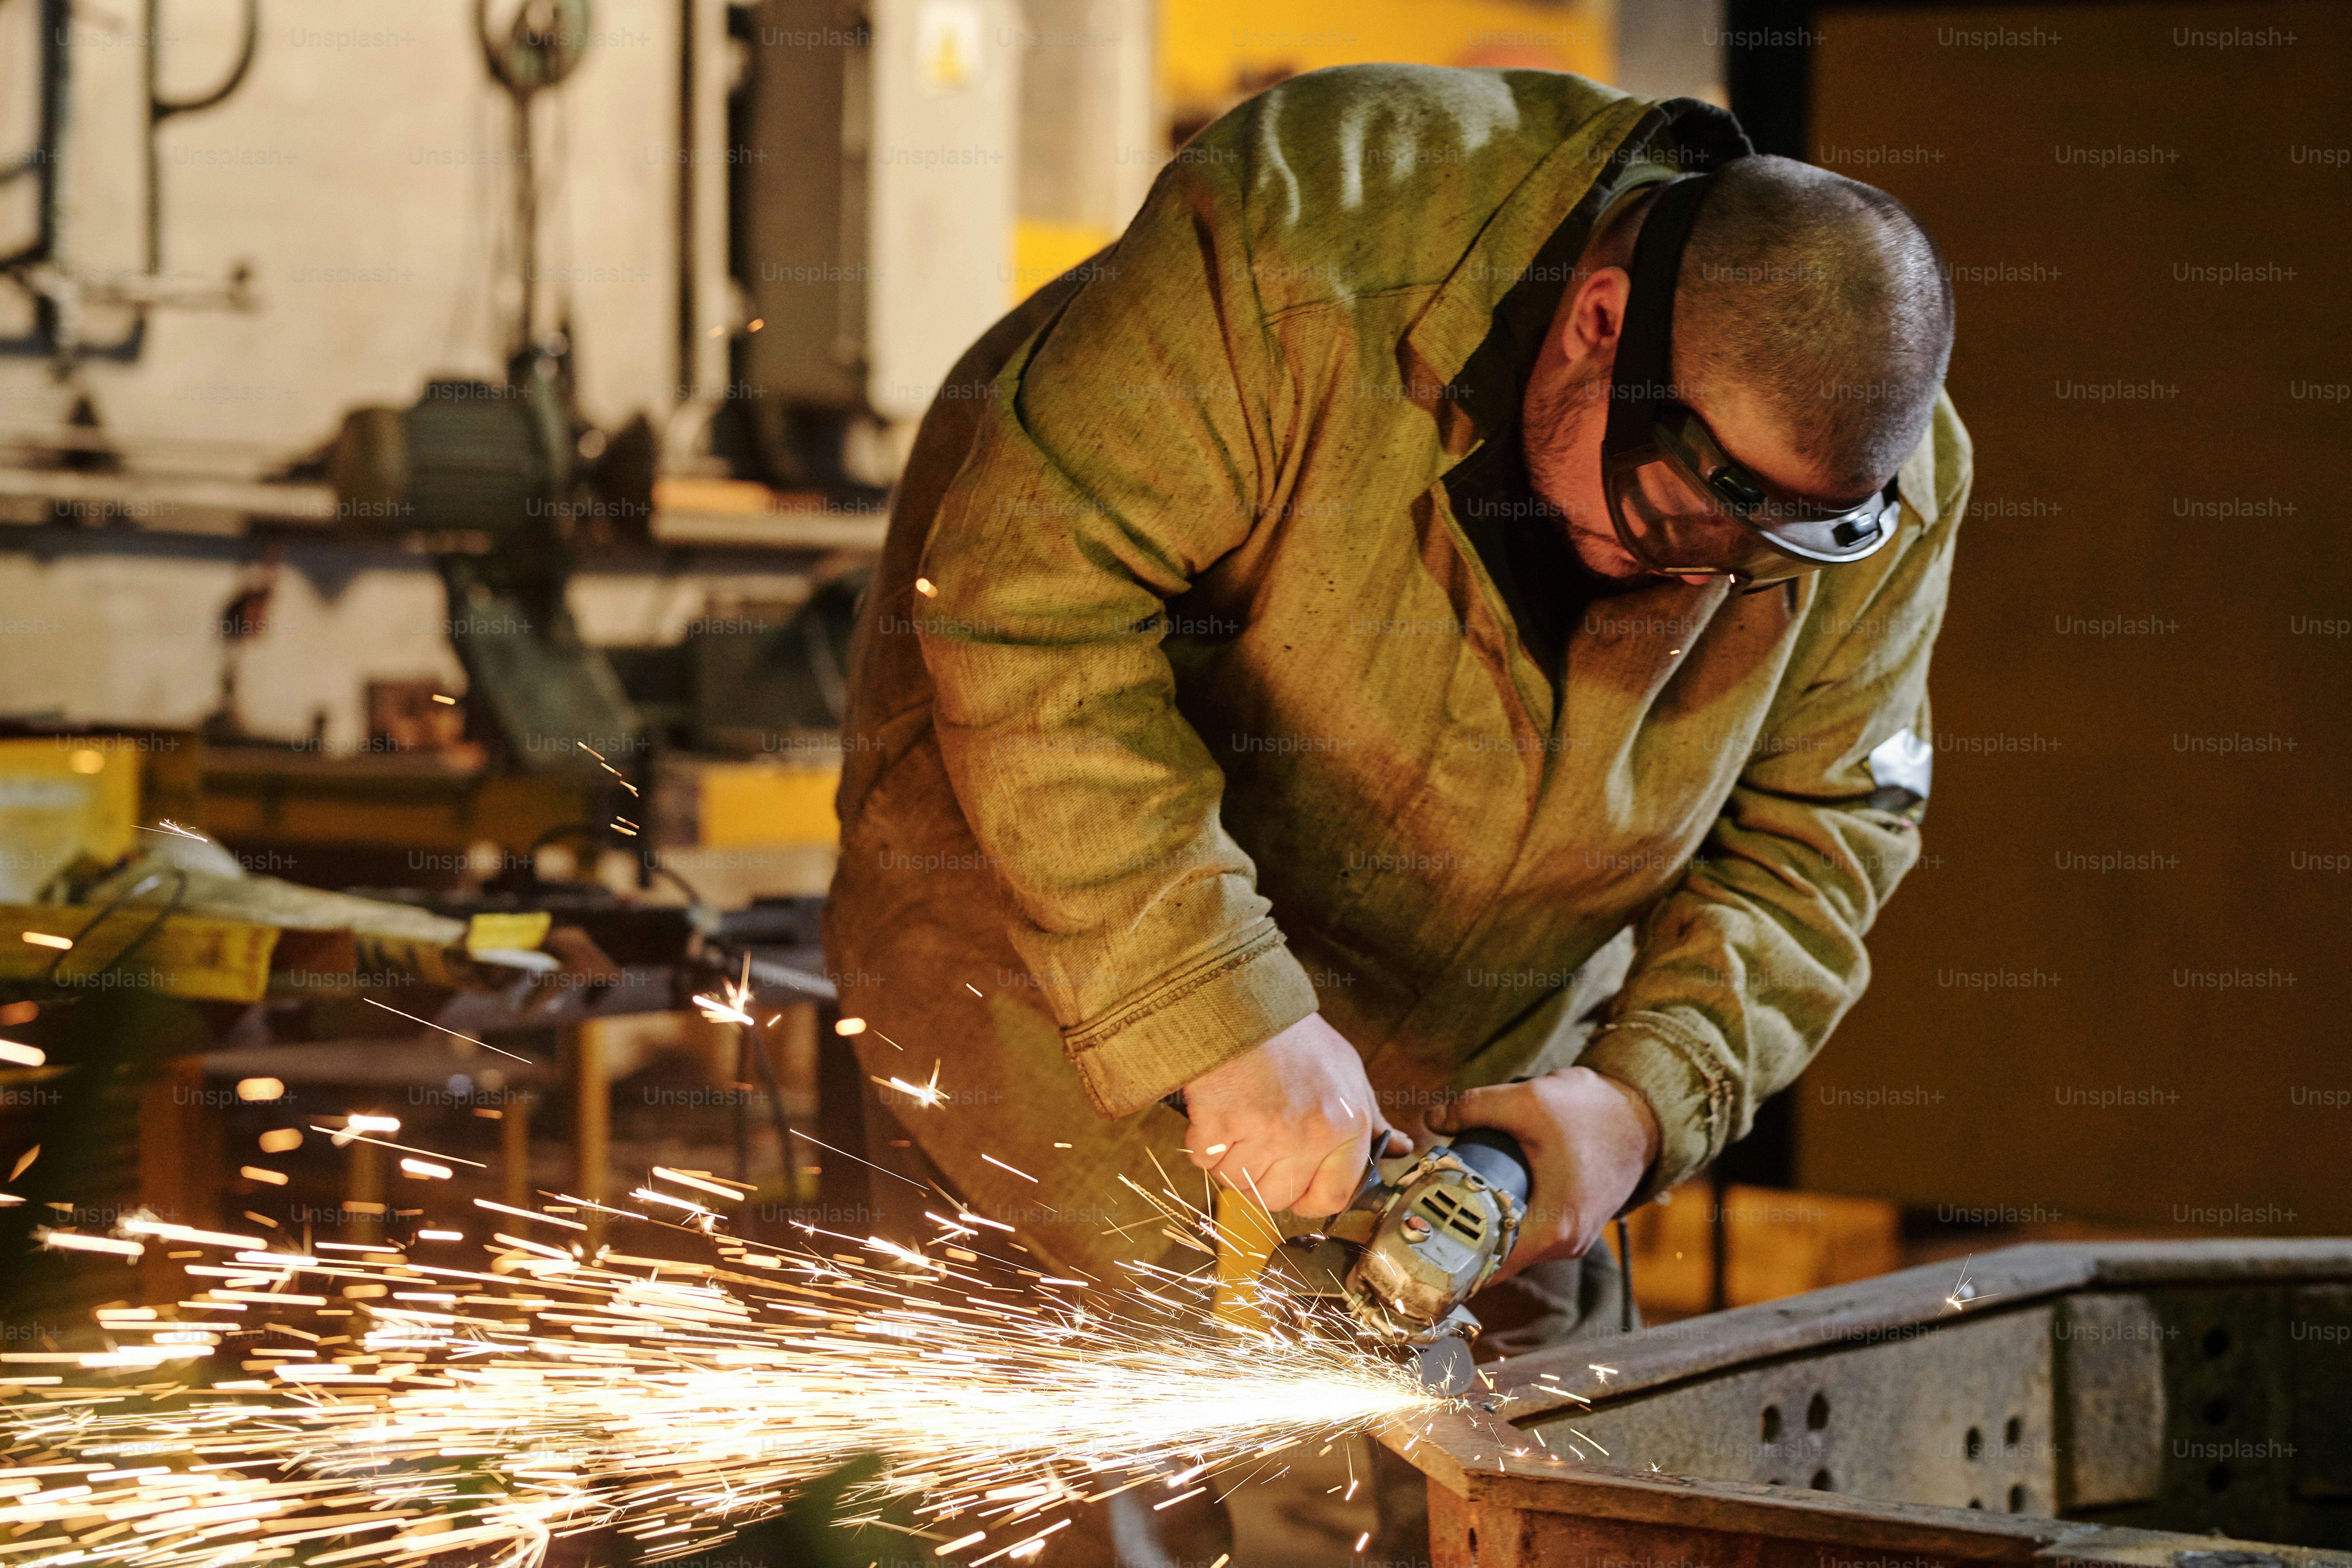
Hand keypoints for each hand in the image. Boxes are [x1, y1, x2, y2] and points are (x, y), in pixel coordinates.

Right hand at [1181, 1014, 1408, 1216]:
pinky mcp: (1221, 1125)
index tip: (1296, 1187)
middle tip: (1258, 1142)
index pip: (1332, 1198)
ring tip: (1238, 1120)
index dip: (1308, 1199)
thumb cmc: (1296, 1039)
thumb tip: (1400, 1149)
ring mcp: (1264, 1132)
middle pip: (1277, 1197)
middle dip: (1262, 1178)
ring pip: (1238, 1182)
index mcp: (1346, 1127)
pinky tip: (1215, 1114)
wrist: (1245, 1003)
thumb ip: (1371, 1119)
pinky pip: (1206, 1161)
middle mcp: (1310, 1135)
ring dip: (1230, 1160)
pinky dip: (1204, 1145)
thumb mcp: (1348, 1073)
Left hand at [1426, 1066, 1660, 1280]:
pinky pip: (1533, 1230)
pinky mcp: (1578, 1223)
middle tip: (1426, 1211)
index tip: (1421, 1241)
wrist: (1643, 1114)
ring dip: (1487, 1223)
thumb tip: (1432, 1118)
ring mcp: (1574, 1237)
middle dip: (1462, 1235)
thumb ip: (1473, 1107)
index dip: (1451, 1257)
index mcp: (1552, 1228)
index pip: (1488, 1267)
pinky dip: (1510, 1216)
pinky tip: (1489, 1193)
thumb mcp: (1526, 1101)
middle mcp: (1565, 1244)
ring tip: (1453, 1197)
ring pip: (1516, 1242)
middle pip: (1498, 1255)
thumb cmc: (1592, 1113)